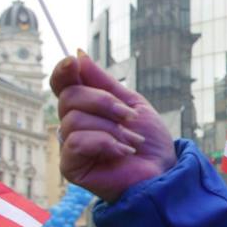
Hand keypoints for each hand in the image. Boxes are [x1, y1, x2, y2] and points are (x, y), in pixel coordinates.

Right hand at [51, 52, 173, 203]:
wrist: (163, 171)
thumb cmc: (149, 141)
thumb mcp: (131, 103)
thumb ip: (104, 82)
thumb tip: (78, 55)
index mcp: (85, 107)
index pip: (63, 84)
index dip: (63, 71)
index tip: (72, 62)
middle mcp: (72, 124)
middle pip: (70, 97)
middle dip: (103, 102)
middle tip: (129, 117)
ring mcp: (69, 146)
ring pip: (74, 119)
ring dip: (111, 128)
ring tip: (131, 141)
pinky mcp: (70, 166)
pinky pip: (76, 141)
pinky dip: (105, 143)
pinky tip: (122, 152)